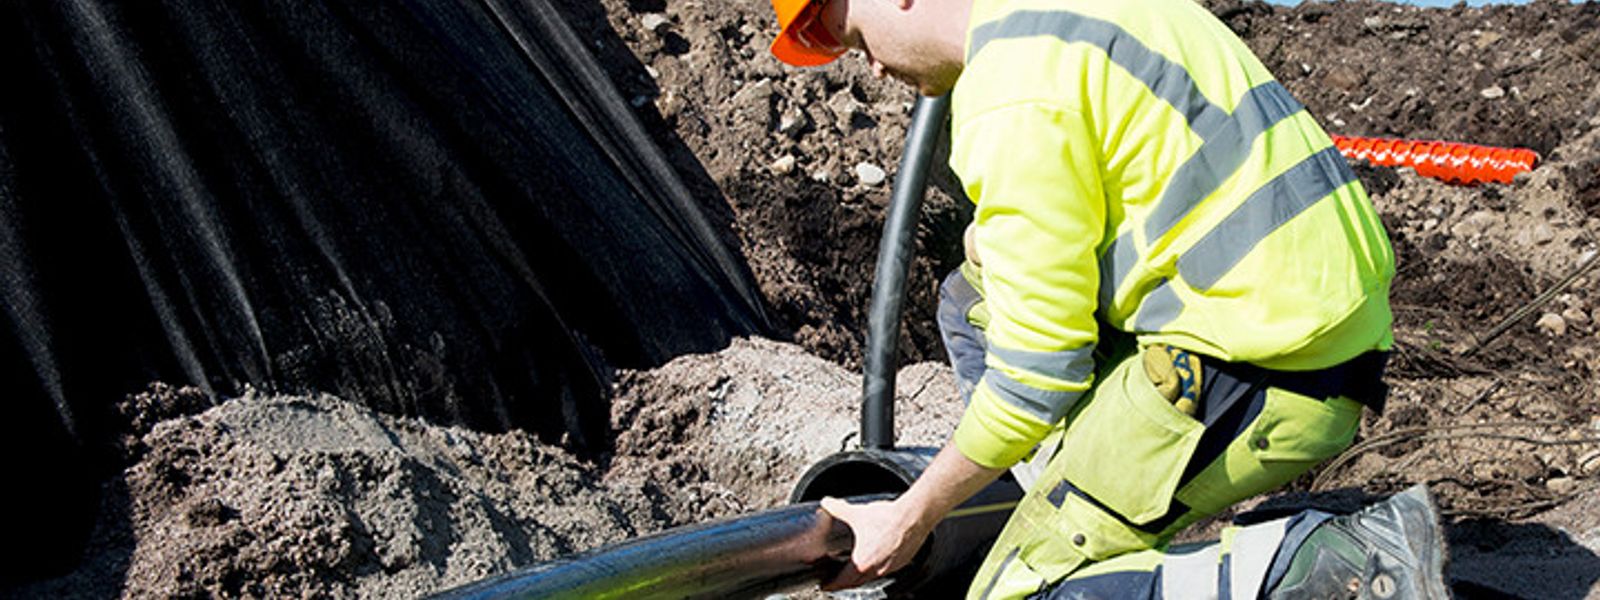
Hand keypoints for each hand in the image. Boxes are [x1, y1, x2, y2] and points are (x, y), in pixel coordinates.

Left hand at [819, 496, 933, 590]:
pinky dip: (876, 569)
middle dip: (844, 583)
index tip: (826, 585)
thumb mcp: (857, 514)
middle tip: (836, 580)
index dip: (831, 584)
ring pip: (871, 578)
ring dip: (861, 576)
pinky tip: (875, 559)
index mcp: (863, 562)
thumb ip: (838, 509)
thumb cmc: (888, 518)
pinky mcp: (901, 562)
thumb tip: (827, 503)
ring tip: (854, 570)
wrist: (914, 517)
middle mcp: (876, 569)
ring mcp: (890, 567)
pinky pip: (885, 570)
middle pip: (856, 583)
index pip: (842, 581)